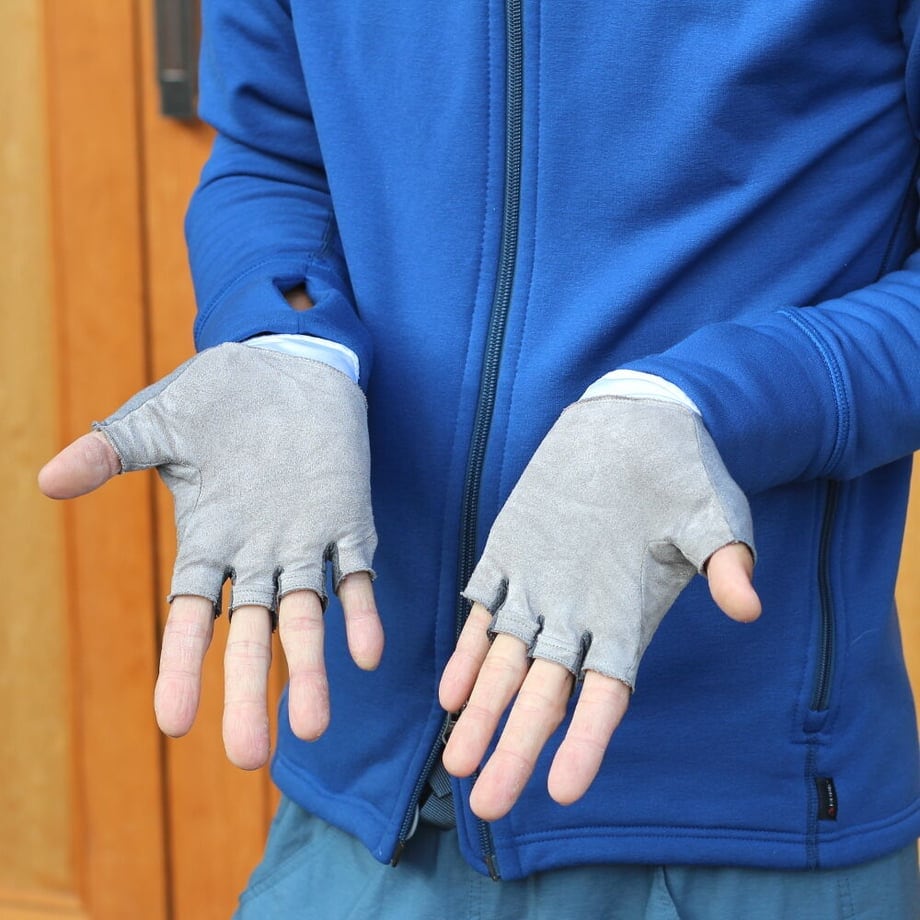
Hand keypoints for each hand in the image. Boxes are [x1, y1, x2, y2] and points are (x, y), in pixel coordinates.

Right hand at [38, 344, 382, 768]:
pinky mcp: (348, 519)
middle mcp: (256, 555)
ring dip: (310, 668)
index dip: (183, 667)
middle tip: (248, 756)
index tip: (173, 723)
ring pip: (306, 616)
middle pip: (250, 634)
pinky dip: (362, 611)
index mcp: (208, 540)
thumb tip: (46, 481)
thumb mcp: (158, 422)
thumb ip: (110, 453)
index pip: (192, 615)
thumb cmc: (219, 395)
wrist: (290, 366)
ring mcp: (305, 542)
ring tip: (312, 726)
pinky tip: (366, 654)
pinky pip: (358, 573)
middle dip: (248, 690)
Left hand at [438, 396, 760, 818]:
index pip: (606, 694)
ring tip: (456, 761)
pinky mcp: (509, 555)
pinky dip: (468, 650)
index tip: (563, 790)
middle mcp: (580, 616)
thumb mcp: (713, 515)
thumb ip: (725, 562)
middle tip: (486, 805)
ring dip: (481, 710)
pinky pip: (483, 612)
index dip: (585, 741)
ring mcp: (540, 589)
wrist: (636, 425)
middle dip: (516, 747)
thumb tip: (747, 605)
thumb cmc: (684, 474)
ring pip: (505, 664)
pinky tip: (449, 690)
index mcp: (629, 616)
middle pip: (544, 696)